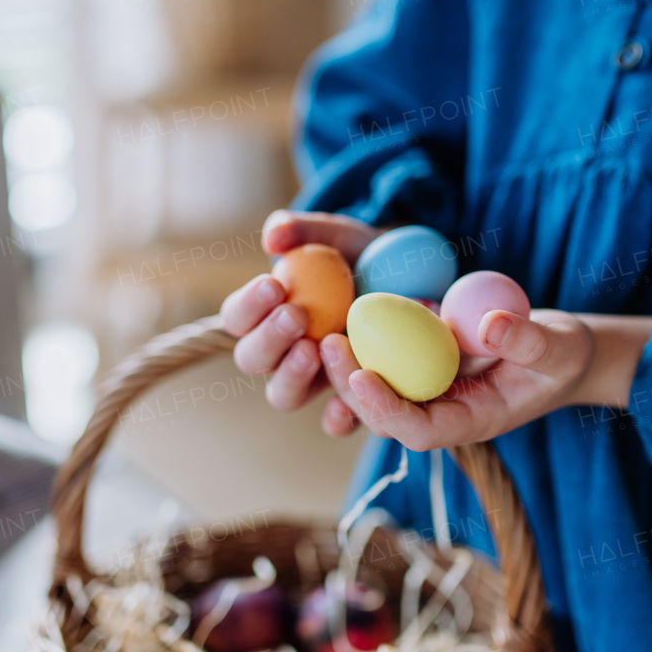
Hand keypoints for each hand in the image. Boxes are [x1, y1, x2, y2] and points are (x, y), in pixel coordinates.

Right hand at [220, 211, 379, 433]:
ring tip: (314, 349)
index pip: (237, 317)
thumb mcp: (338, 235)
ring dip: (291, 375)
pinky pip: (335, 422)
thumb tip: (271, 236)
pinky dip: (337, 418)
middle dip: (269, 339)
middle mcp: (280, 352)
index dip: (249, 305)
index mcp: (266, 314)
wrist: (413, 282)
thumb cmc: (362, 256)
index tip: (274, 285)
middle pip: (251, 360)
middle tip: (297, 316)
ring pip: (282, 395)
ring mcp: (312, 380)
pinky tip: (346, 405)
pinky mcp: (349, 401)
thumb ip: (303, 230)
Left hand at [316, 310, 651, 449]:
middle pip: (383, 414)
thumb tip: (489, 324)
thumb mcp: (558, 344)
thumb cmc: (564, 354)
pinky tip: (340, 315)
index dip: (387, 408)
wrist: (561, 352)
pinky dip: (363, 344)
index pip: (419, 430)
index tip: (363, 375)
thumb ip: (527, 339)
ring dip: (347, 365)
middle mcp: (441, 414)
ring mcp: (427, 393)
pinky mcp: (420, 368)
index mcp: (471, 421)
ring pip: (375, 389)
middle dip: (351, 385)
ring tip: (326, 328)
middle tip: (330, 342)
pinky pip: (384, 362)